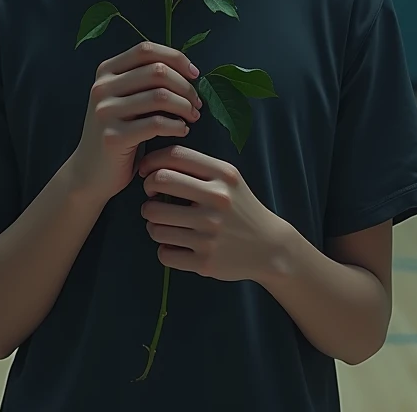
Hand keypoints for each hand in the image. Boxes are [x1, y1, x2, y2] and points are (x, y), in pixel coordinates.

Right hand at [70, 41, 202, 203]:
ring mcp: (105, 111)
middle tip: (197, 102)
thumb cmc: (118, 132)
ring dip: (185, 106)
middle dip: (185, 86)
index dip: (175, 58)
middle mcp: (102, 87)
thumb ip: (144, 80)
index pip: (146, 50)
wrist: (89, 173)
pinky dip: (177, 125)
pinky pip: (157, 124)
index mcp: (106, 71)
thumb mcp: (123, 99)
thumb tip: (185, 67)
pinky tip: (182, 130)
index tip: (195, 74)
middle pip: (157, 71)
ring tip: (193, 116)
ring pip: (160, 96)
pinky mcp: (113, 136)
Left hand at [138, 145, 278, 282]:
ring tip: (165, 224)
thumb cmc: (240, 208)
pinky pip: (163, 253)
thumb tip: (153, 164)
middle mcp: (216, 200)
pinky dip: (164, 250)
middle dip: (148, 189)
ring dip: (153, 223)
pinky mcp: (205, 261)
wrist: (269, 248)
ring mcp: (210, 232)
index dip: (151, 162)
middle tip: (153, 198)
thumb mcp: (229, 178)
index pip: (173, 156)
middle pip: (158, 182)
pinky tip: (176, 246)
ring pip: (155, 222)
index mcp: (222, 175)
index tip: (147, 172)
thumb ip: (197, 167)